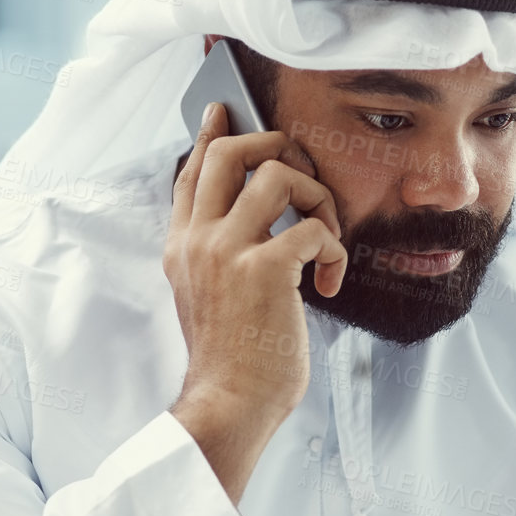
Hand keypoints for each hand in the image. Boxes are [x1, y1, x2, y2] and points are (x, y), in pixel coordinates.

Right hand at [164, 101, 347, 501]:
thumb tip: (255, 226)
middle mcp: (198, 240)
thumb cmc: (232, 360)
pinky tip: (329, 282)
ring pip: (279, 175)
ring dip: (318, 199)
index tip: (224, 112)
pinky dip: (335, 249)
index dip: (212, 135)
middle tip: (305, 175)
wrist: (230, 403)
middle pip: (230, 152)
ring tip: (325, 238)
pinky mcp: (265, 269)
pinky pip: (314, 228)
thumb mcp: (208, 298)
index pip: (192, 172)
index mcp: (181, 247)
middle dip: (276, 147)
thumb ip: (218, 257)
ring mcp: (228, 251)